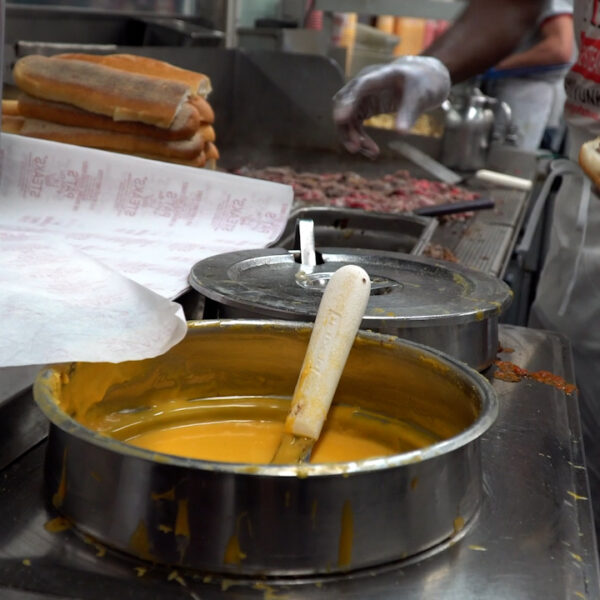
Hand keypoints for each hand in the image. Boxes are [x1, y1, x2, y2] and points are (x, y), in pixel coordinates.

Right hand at [332, 56, 450, 157]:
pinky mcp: (365, 108)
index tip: (340, 119)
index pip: (358, 87)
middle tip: (356, 148)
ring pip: (347, 119)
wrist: (427, 79)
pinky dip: (360, 139)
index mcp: (379, 76)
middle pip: (343, 105)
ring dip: (353, 138)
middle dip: (346, 128)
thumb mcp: (422, 96)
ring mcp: (363, 97)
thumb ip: (410, 112)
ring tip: (372, 153)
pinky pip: (355, 126)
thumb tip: (401, 133)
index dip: (347, 102)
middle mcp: (365, 85)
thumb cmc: (425, 82)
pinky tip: (372, 152)